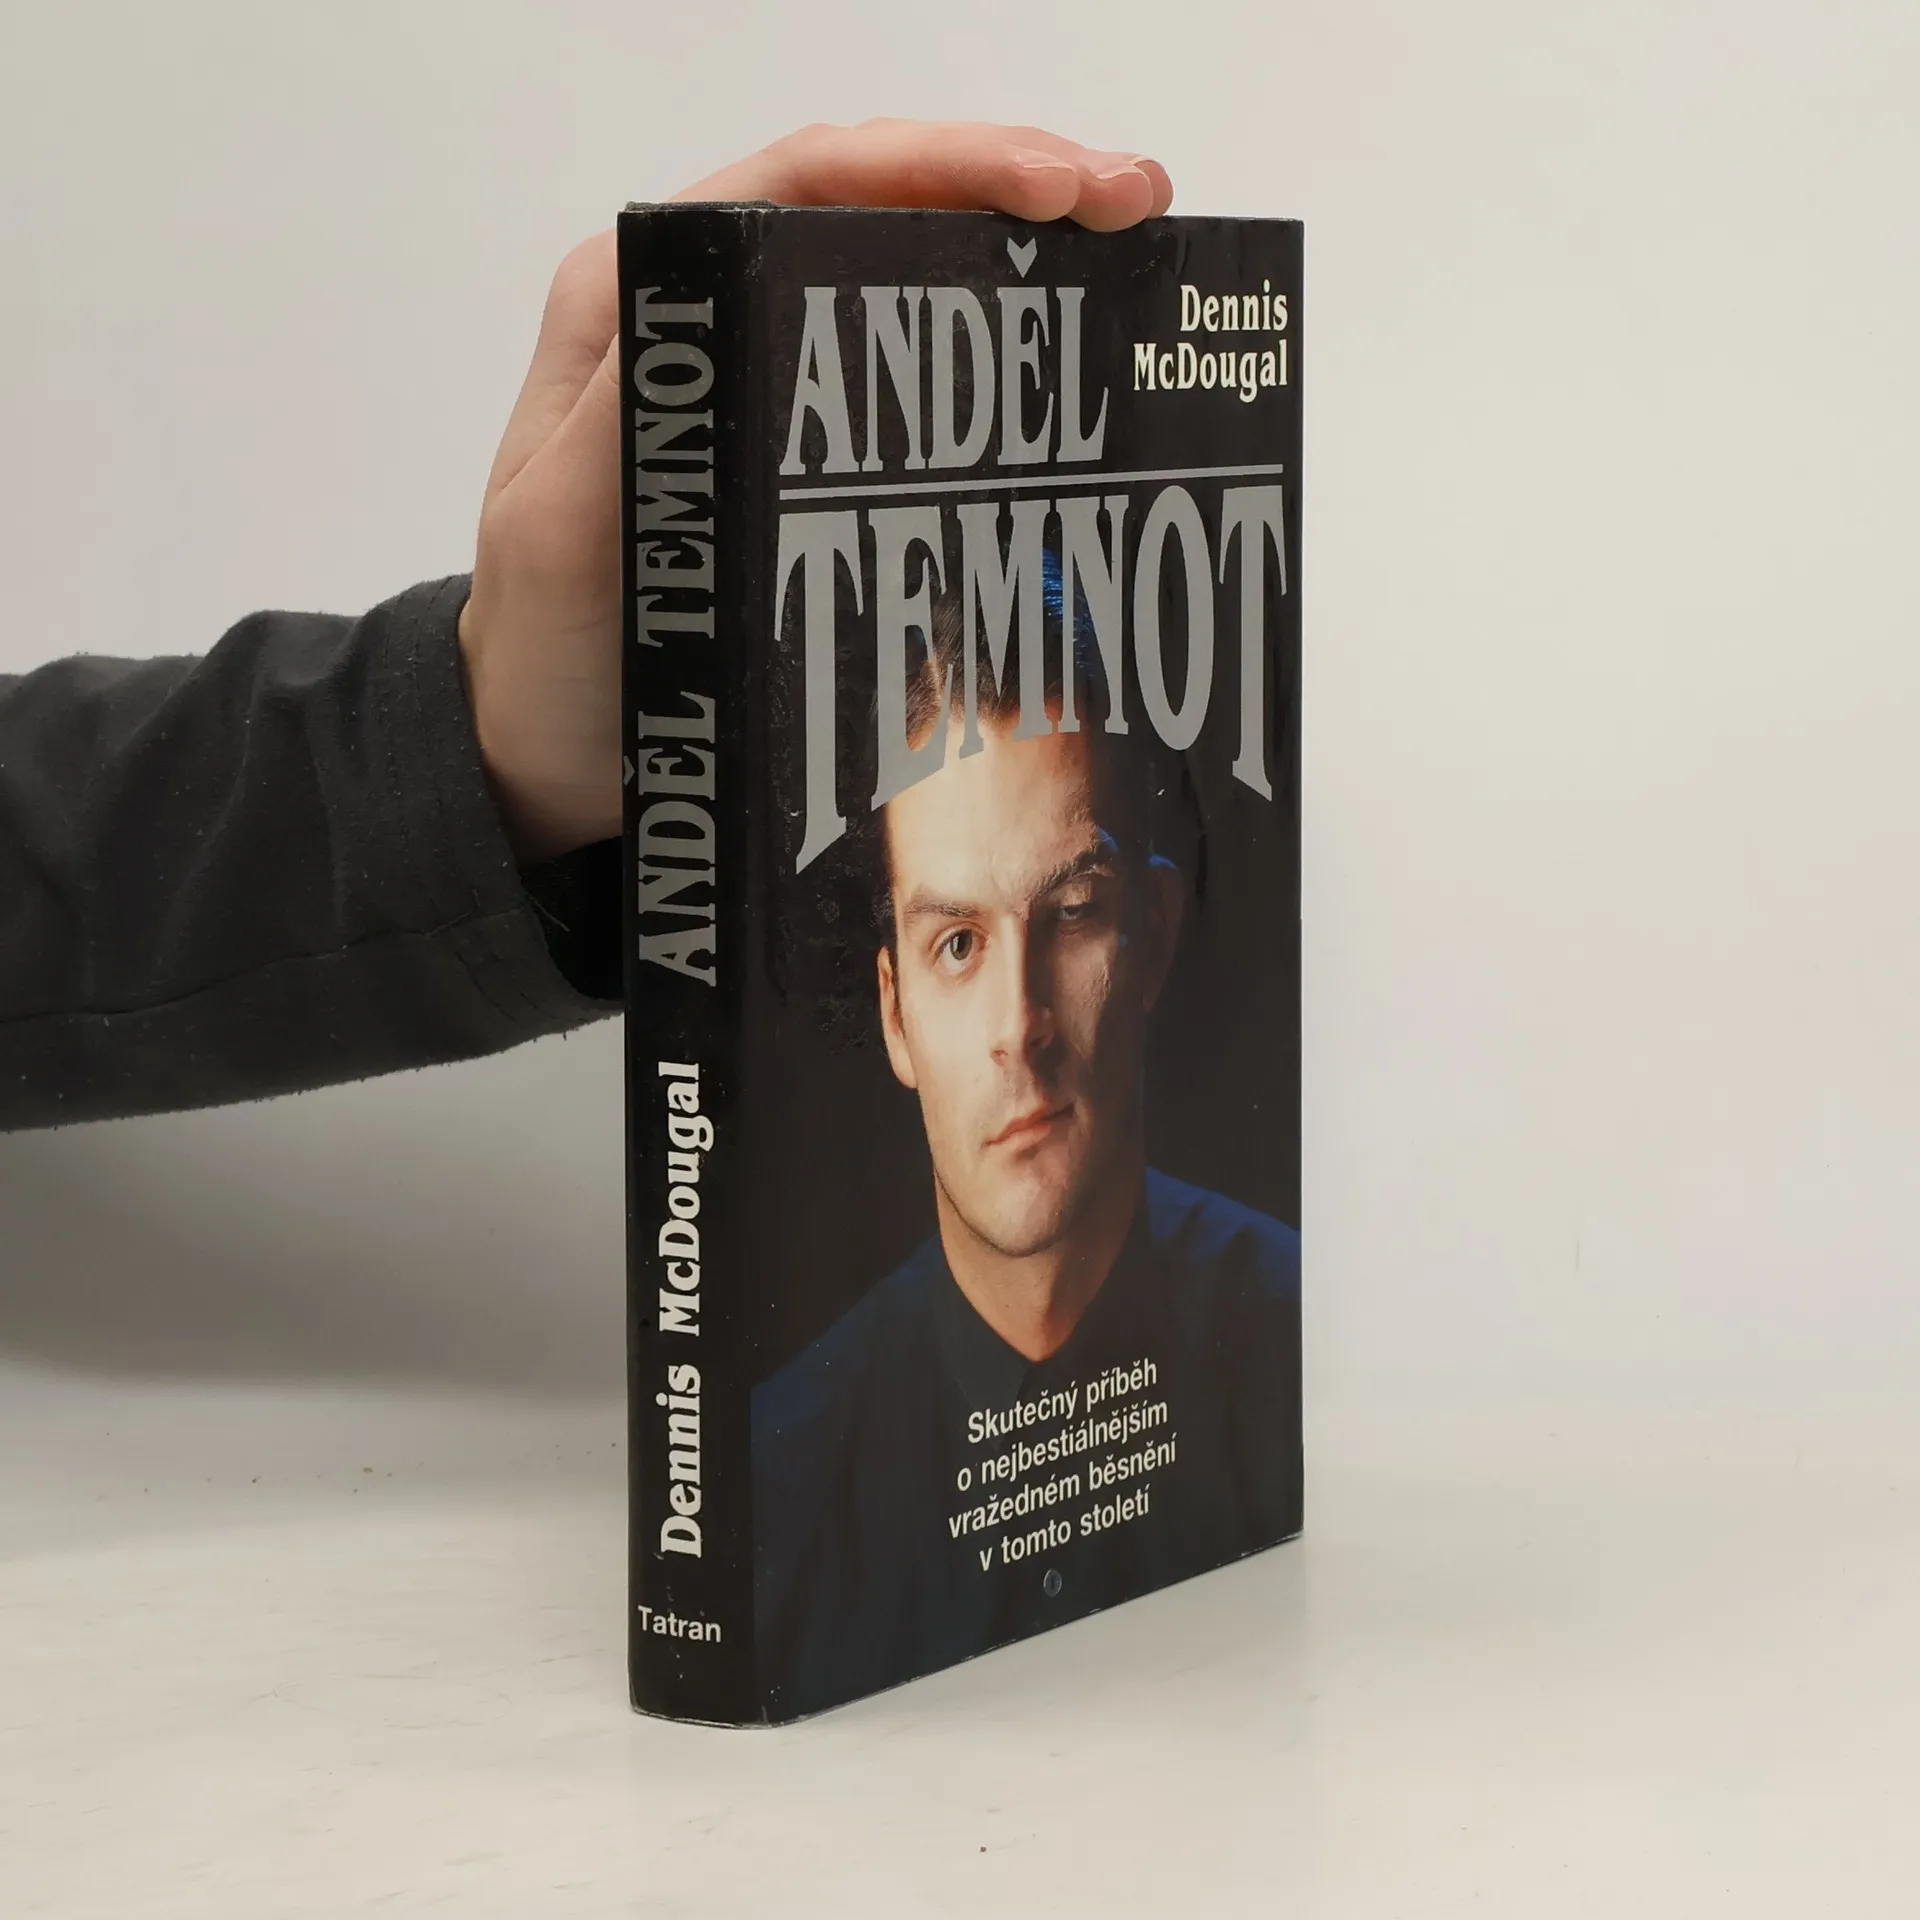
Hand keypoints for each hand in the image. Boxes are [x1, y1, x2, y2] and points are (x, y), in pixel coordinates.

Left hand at [458, 121, 1174, 865]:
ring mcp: (758, 380)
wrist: (551, 754)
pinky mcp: (800, 451)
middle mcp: (702, 315)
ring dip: (1017, 250)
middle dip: (1008, 182)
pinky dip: (994, 347)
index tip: (1054, 188)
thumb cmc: (546, 653)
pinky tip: (1068, 355)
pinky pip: (909, 371)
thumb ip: (628, 417)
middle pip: (871, 202)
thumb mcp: (562, 535)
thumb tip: (717, 296)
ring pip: (900, 273)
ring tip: (1132, 248)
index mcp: (639, 302)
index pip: (804, 179)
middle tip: (1133, 200)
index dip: (937, 163)